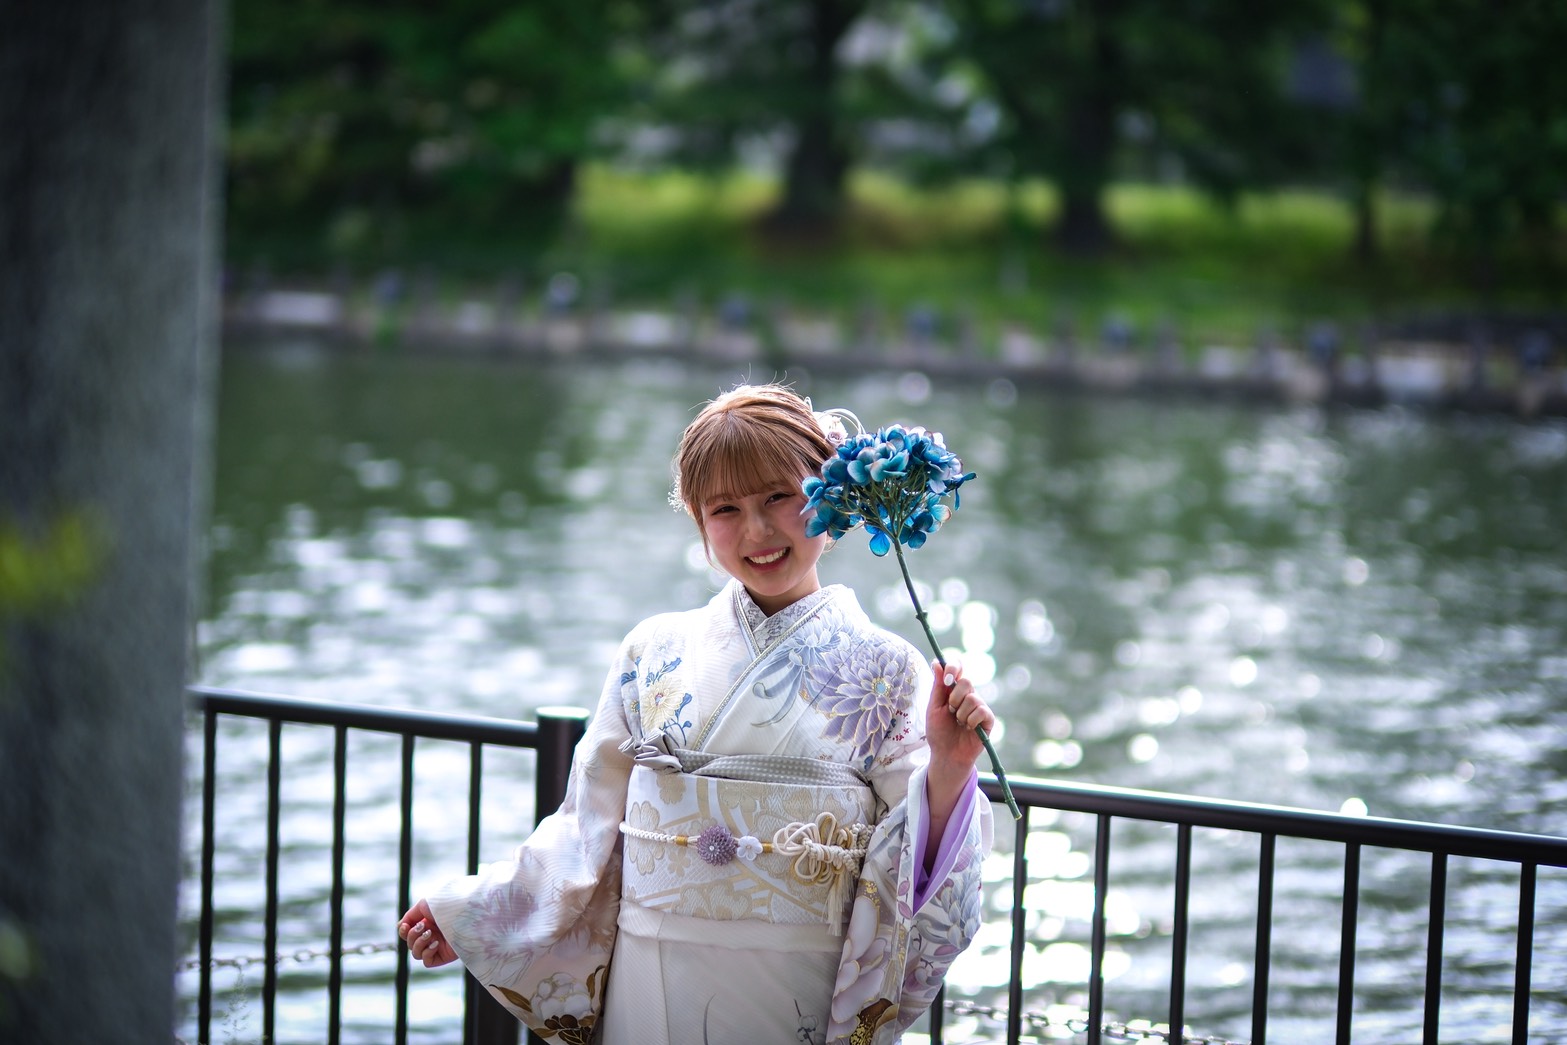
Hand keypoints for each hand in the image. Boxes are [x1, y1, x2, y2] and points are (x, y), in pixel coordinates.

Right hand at [398, 899, 457, 967]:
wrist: (464, 914)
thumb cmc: (446, 906)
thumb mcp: (424, 905)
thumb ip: (410, 916)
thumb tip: (401, 927)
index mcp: (427, 922)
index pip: (407, 933)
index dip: (403, 931)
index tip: (406, 926)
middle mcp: (432, 934)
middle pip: (410, 943)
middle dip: (413, 935)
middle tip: (423, 926)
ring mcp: (437, 946)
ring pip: (416, 953)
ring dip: (419, 943)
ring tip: (430, 934)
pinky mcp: (443, 956)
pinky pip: (426, 961)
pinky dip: (427, 953)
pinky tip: (436, 943)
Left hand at [925, 657, 994, 781]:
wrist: (946, 754)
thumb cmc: (938, 732)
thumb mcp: (934, 707)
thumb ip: (938, 686)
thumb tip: (937, 662)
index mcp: (954, 689)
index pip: (958, 668)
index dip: (954, 667)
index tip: (948, 677)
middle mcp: (969, 695)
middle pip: (967, 681)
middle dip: (954, 697)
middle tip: (950, 710)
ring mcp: (980, 706)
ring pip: (973, 698)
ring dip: (961, 714)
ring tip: (959, 723)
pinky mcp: (988, 719)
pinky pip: (982, 711)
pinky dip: (971, 721)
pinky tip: (969, 728)